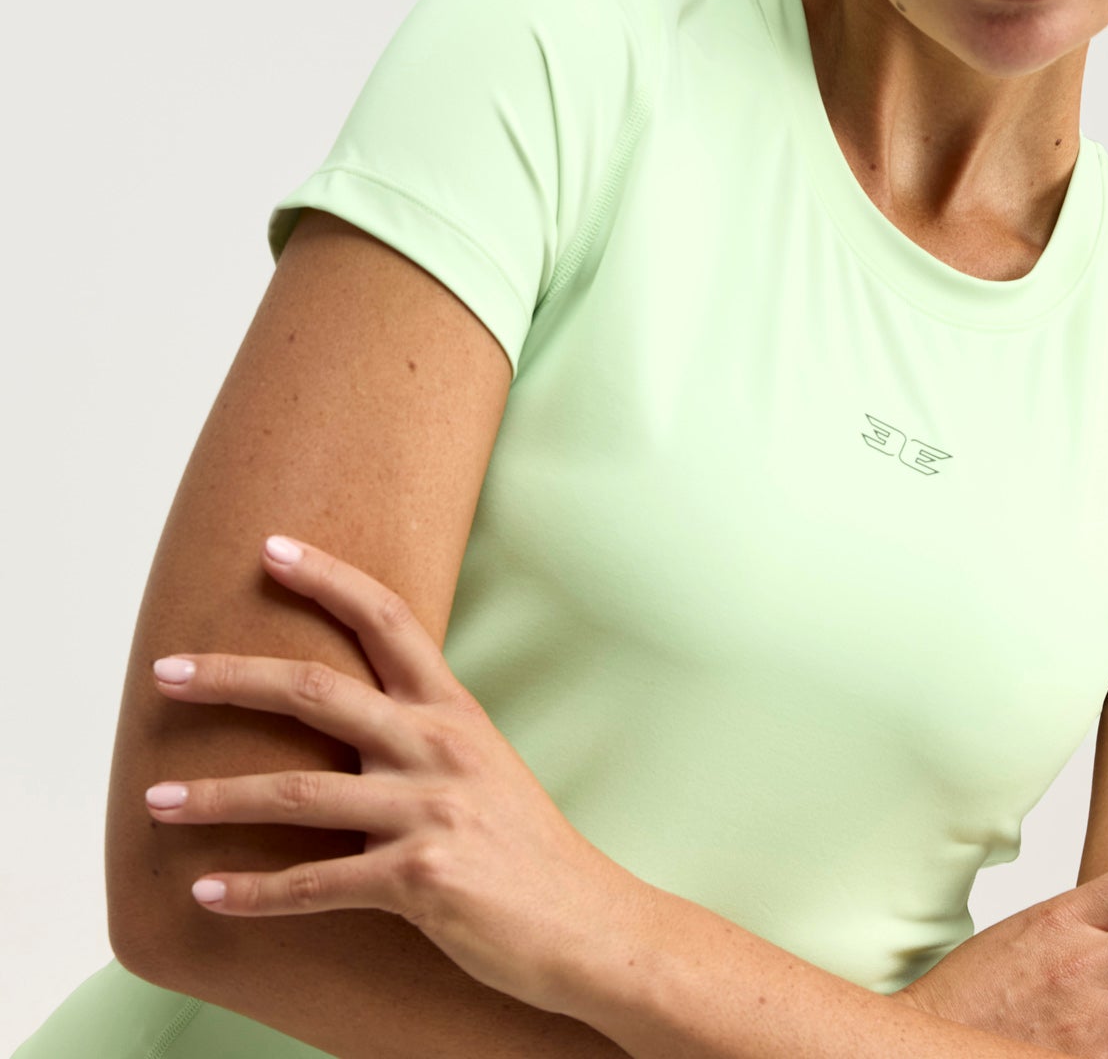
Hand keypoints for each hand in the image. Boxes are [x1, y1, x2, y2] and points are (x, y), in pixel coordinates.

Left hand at [143, 533, 649, 1017]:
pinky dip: (254, 894)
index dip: (327, 577)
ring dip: (216, 798)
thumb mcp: (480, 765)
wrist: (587, 923)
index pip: (386, 618)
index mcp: (452, 710)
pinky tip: (207, 895)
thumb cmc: (526, 849)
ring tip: (154, 800)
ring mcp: (428, 810)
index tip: (271, 548)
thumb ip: (417, 737)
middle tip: (166, 670)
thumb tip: (345, 721)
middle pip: (316, 690)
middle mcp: (437, 746)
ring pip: (297, 792)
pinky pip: (316, 884)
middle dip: (231, 678)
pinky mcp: (419, 879)